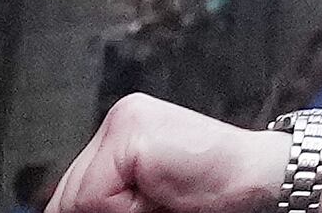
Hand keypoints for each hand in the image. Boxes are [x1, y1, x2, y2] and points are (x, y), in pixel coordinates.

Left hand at [45, 97, 278, 212]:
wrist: (262, 178)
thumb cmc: (213, 193)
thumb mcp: (145, 200)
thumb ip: (107, 196)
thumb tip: (59, 212)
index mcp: (122, 134)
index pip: (73, 191)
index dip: (97, 212)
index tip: (138, 207)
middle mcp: (119, 119)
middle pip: (70, 195)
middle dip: (107, 212)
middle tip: (158, 201)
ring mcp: (124, 120)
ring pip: (80, 198)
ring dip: (120, 212)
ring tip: (163, 199)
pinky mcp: (131, 131)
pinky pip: (98, 194)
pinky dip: (127, 209)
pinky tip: (163, 192)